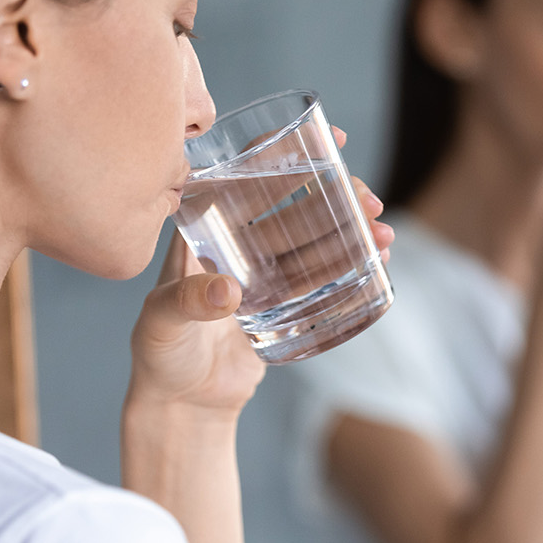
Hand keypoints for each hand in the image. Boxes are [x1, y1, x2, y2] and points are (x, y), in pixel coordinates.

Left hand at [126, 127, 392, 419]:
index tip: (327, 139)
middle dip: (335, 194)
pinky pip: (322, 274)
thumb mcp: (161, 324)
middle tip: (370, 202)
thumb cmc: (159, 356)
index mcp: (202, 229)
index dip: (283, 151)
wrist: (183, 403)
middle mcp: (236, 242)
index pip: (244, 175)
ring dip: (351, 229)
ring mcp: (264, 271)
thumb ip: (187, 304)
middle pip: (292, 202)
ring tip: (383, 236)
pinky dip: (351, 263)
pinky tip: (378, 259)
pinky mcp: (284, 302)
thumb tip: (226, 292)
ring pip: (314, 236)